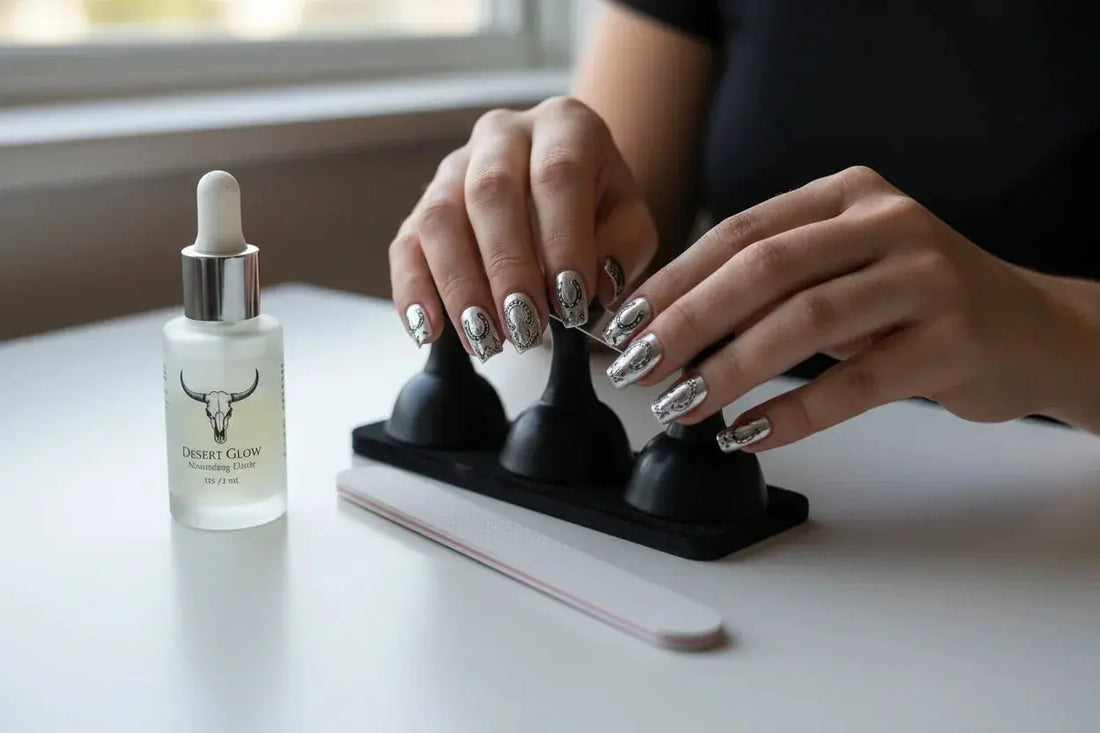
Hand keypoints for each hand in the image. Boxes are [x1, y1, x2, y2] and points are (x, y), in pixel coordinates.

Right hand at [389, 96, 656, 359]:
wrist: (565, 196)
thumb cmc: (599, 212)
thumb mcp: (631, 224)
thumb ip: (622, 250)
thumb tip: (594, 287)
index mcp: (564, 126)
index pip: (558, 173)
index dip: (562, 239)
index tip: (571, 299)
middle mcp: (502, 134)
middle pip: (491, 192)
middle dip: (507, 268)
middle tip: (525, 326)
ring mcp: (455, 166)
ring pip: (439, 217)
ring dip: (460, 285)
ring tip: (486, 339)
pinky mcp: (422, 205)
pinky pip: (406, 244)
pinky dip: (413, 290)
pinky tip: (428, 329)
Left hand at [601, 165, 1082, 451]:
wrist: (1030, 329)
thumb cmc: (913, 301)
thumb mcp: (844, 267)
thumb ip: (774, 281)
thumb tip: (665, 325)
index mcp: (848, 195)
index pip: (740, 232)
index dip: (675, 280)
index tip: (623, 326)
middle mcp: (888, 223)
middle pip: (764, 270)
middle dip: (688, 321)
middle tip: (637, 368)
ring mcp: (926, 278)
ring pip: (806, 321)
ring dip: (731, 369)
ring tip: (680, 405)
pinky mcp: (953, 341)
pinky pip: (857, 382)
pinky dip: (795, 411)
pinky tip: (749, 432)